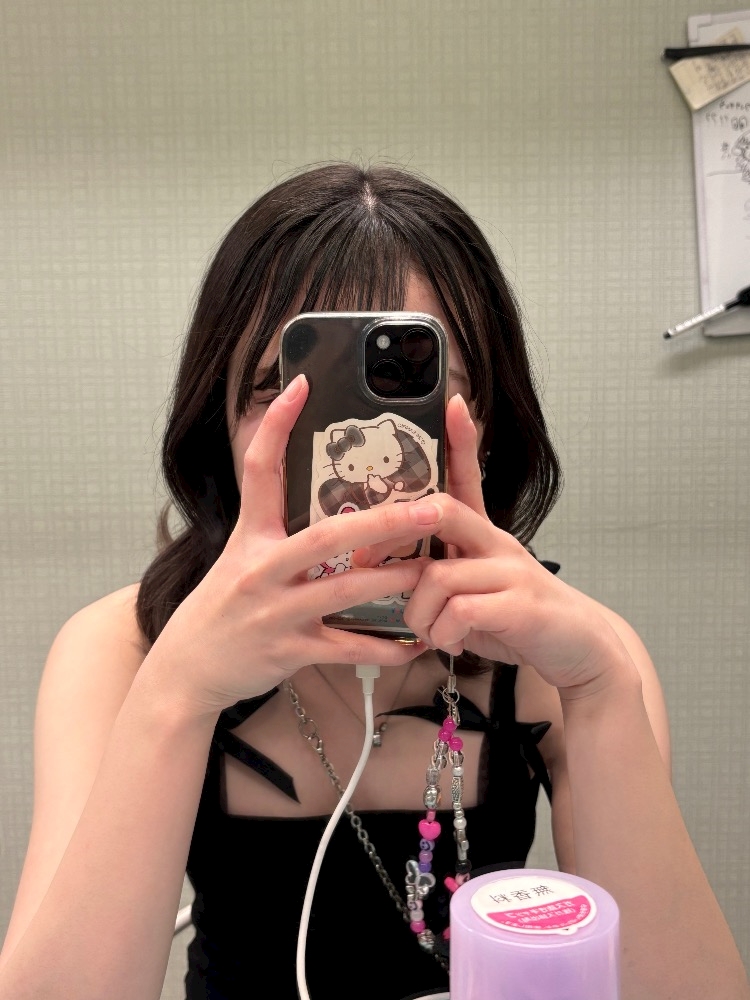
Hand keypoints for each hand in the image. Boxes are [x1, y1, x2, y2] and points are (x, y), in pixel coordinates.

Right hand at [149, 375, 436, 717]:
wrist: (186, 669)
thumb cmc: (221, 608)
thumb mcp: (237, 556)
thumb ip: (270, 524)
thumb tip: (301, 485)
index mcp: (249, 537)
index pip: (258, 469)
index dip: (277, 425)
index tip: (301, 385)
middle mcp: (261, 569)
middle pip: (327, 536)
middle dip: (383, 521)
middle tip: (432, 507)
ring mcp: (276, 612)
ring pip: (345, 590)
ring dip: (394, 579)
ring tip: (433, 567)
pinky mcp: (289, 651)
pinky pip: (346, 648)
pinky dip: (384, 648)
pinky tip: (415, 642)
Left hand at [353, 395, 631, 693]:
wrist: (581, 651)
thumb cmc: (518, 620)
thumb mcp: (478, 590)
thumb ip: (442, 576)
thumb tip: (389, 576)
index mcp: (486, 536)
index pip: (470, 479)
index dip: (462, 441)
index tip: (454, 403)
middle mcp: (499, 544)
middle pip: (443, 511)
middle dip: (395, 534)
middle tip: (368, 562)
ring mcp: (511, 572)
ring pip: (437, 575)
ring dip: (418, 612)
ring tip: (429, 633)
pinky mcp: (520, 606)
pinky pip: (459, 611)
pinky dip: (444, 634)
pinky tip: (453, 645)